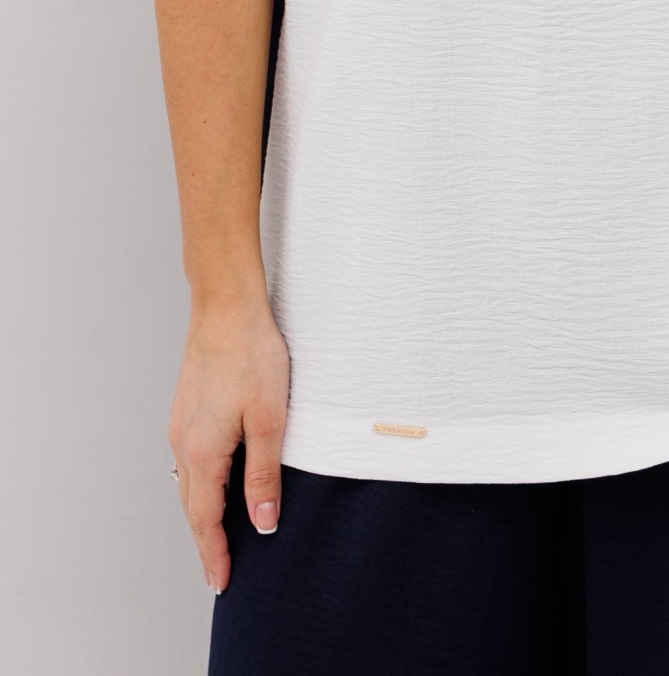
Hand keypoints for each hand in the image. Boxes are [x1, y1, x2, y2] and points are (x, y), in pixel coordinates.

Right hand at [168, 294, 289, 594]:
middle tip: (219, 572)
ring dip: (201, 515)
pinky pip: (189, 461)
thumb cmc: (252, 355)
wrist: (226, 305)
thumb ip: (263, 474)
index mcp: (202, 452)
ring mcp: (181, 425)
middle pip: (191, 507)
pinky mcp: (187, 408)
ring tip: (218, 537)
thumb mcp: (269, 419)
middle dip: (205, 542)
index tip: (222, 583)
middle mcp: (183, 443)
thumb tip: (263, 522)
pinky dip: (200, 486)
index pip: (205, 520)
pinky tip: (214, 484)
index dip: (215, 554)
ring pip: (188, 484)